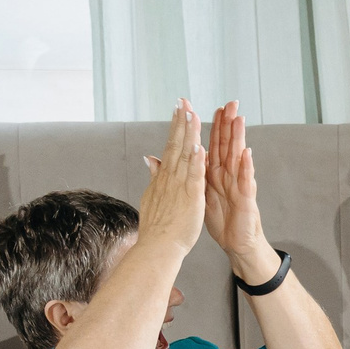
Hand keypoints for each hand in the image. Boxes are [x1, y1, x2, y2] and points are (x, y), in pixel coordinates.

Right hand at [136, 100, 206, 255]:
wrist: (157, 247)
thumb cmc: (157, 227)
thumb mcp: (152, 196)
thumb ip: (154, 176)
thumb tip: (150, 159)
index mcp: (165, 178)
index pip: (171, 147)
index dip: (175, 127)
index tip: (178, 109)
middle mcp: (170, 178)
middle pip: (176, 145)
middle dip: (181, 122)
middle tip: (184, 101)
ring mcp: (179, 187)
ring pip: (185, 156)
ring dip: (188, 135)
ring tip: (191, 114)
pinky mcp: (190, 198)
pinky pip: (194, 177)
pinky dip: (196, 162)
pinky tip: (199, 146)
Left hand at [203, 101, 277, 282]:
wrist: (236, 241)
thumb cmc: (220, 219)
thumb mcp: (197, 194)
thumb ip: (185, 173)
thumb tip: (162, 159)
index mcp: (216, 173)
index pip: (212, 144)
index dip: (209, 126)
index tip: (205, 107)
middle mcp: (229, 175)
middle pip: (228, 145)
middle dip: (228, 124)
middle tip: (230, 103)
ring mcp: (239, 185)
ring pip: (239, 157)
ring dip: (239, 138)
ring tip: (239, 119)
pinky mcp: (247, 199)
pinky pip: (246, 181)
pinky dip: (246, 167)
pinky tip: (246, 154)